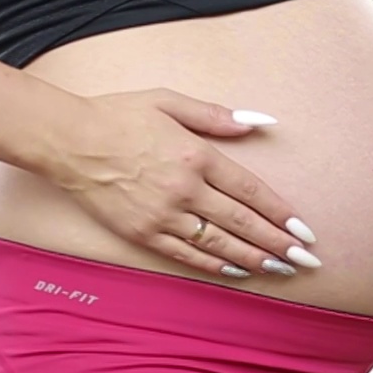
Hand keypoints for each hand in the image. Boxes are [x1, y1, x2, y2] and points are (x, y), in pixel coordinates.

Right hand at [48, 88, 320, 278]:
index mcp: (195, 156)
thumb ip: (217, 115)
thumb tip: (259, 122)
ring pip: (218, 244)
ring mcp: (161, 215)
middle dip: (278, 243)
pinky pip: (185, 254)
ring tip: (281, 270)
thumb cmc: (119, 114)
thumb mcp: (170, 101)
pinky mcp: (141, 233)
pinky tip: (237, 271)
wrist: (65, 140)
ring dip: (253, 259)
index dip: (280, 213)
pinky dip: (214, 265)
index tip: (305, 230)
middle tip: (307, 261)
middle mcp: (183, 189)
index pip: (250, 190)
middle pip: (241, 223)